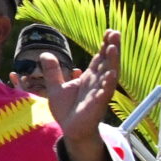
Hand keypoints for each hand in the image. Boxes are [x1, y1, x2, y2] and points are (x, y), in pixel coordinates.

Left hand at [31, 28, 119, 144]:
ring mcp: (99, 92)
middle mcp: (97, 82)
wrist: (71, 129)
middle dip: (112, 48)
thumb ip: (52, 70)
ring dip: (112, 61)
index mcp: (89, 77)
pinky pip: (105, 92)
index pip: (99, 58)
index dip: (104, 45)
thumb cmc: (67, 109)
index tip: (108, 31)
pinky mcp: (98, 104)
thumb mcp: (56, 86)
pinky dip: (108, 82)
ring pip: (109, 74)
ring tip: (114, 47)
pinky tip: (112, 73)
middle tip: (115, 32)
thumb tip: (45, 53)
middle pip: (107, 62)